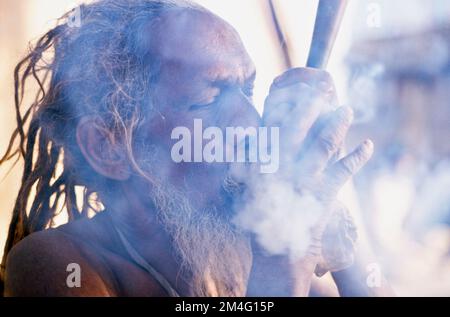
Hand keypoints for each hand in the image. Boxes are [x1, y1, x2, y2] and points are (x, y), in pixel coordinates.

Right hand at [246, 68, 373, 295]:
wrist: (277, 251)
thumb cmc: (256, 219)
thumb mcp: (242, 189)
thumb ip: (244, 162)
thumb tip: (247, 137)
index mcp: (265, 161)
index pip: (275, 124)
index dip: (286, 104)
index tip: (293, 90)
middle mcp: (286, 163)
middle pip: (302, 127)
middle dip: (312, 106)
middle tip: (322, 92)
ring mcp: (308, 176)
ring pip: (325, 142)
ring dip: (338, 124)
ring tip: (347, 109)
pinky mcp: (327, 190)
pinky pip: (345, 168)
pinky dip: (359, 155)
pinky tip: (368, 144)